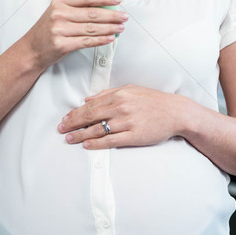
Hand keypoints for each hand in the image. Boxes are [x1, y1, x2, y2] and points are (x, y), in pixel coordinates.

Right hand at [24, 0, 127, 70]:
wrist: (31, 48)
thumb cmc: (47, 29)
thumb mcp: (57, 12)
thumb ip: (75, 7)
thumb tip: (102, 6)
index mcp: (59, 2)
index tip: (117, 0)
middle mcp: (59, 14)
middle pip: (92, 13)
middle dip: (112, 15)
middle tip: (123, 16)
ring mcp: (60, 30)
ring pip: (92, 28)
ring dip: (110, 28)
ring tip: (120, 27)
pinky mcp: (62, 44)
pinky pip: (87, 41)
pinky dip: (101, 40)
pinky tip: (110, 38)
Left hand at [57, 85, 186, 148]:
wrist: (175, 112)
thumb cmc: (152, 100)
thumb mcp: (130, 89)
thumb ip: (108, 93)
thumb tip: (88, 99)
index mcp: (118, 95)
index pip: (90, 105)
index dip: (75, 113)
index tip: (65, 118)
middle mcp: (120, 108)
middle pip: (90, 117)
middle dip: (72, 123)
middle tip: (60, 129)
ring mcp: (127, 122)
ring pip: (97, 130)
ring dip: (80, 135)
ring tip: (69, 138)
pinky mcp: (134, 136)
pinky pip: (111, 141)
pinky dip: (97, 143)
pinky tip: (87, 145)